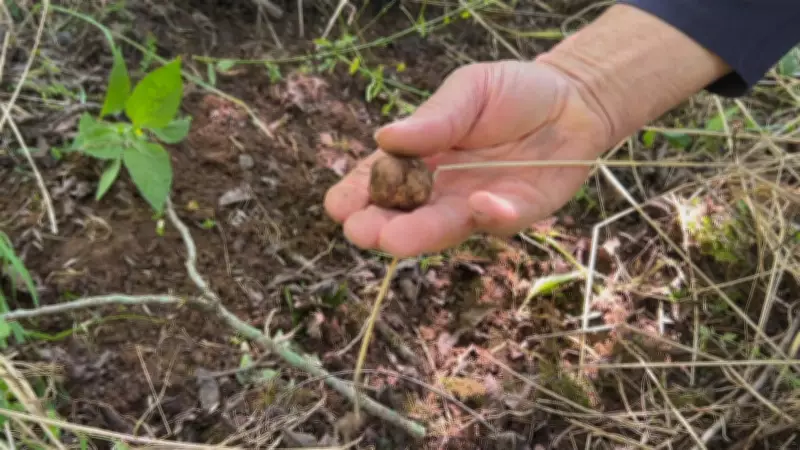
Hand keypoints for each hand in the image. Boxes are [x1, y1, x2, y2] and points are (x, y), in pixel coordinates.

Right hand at [324, 60, 613, 257]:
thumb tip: (385, 137)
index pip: (375, 182)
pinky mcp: (512, 214)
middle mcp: (438, 189)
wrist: (573, 102)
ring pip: (440, 229)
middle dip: (379, 227)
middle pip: (401, 217)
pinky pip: (496, 220)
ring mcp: (473, 206)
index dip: (355, 196)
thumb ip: (434, 119)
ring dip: (420, 235)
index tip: (340, 206)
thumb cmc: (511, 93)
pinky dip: (489, 214)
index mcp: (417, 157)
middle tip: (363, 232)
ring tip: (395, 240)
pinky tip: (479, 204)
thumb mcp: (468, 91)